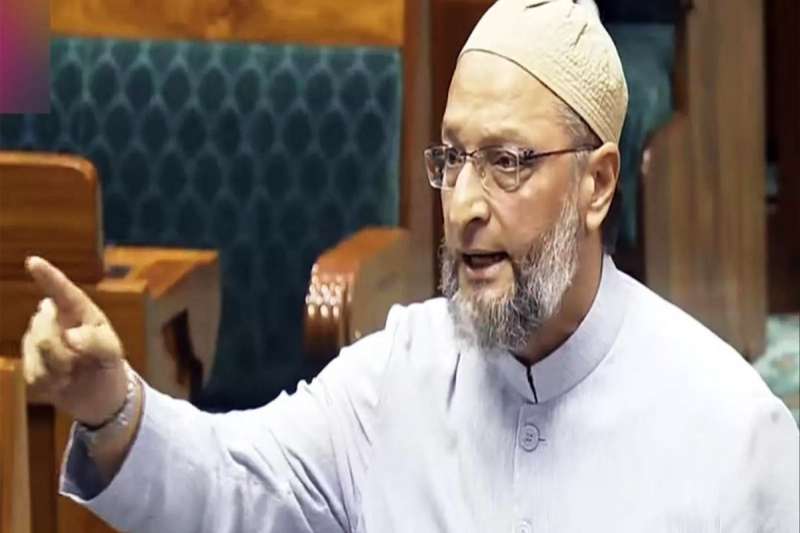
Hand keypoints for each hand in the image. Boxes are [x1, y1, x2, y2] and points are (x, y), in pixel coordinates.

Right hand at [21, 256, 127, 425]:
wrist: (99, 396)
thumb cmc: (108, 365)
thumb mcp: (112, 352)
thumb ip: (96, 342)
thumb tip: (70, 336)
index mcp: (78, 312)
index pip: (62, 291)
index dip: (47, 276)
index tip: (33, 261)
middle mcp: (54, 322)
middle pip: (42, 328)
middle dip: (60, 349)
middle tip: (79, 362)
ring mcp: (39, 342)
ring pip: (36, 351)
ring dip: (58, 368)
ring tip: (73, 372)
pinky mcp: (30, 365)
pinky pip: (33, 373)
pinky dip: (51, 383)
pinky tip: (62, 382)